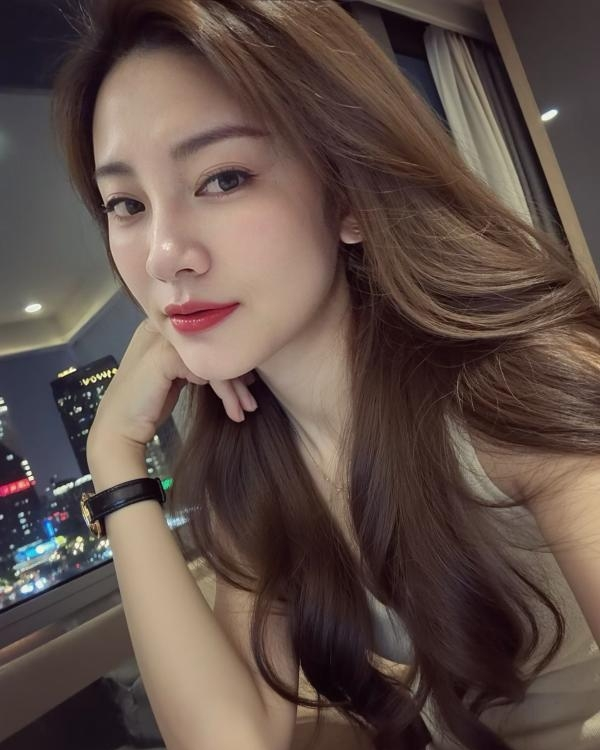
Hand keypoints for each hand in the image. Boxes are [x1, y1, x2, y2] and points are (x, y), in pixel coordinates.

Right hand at [87, 318, 256, 454]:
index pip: (207, 334)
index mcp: (162, 327)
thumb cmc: (146, 407)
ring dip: (235, 387)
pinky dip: (225, 391)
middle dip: (238, 373)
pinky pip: (208, 370)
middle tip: (251, 400)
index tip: (248, 383)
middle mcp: (161, 327)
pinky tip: (231, 410)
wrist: (119, 430)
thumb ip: (195, 362)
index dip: (230, 358)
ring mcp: (161, 339)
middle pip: (213, 343)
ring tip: (246, 409)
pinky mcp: (164, 356)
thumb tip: (234, 362)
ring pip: (214, 357)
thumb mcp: (175, 377)